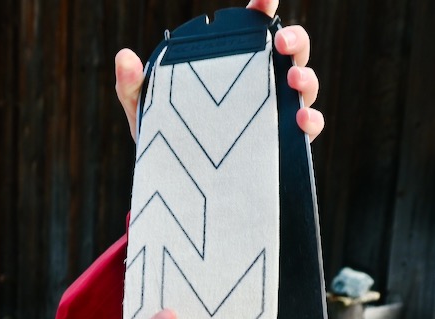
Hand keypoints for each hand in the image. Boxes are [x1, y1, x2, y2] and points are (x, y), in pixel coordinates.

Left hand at [114, 0, 323, 141]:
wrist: (172, 184)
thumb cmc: (164, 135)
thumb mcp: (145, 109)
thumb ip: (133, 84)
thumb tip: (123, 56)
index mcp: (230, 66)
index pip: (253, 28)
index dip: (263, 8)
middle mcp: (257, 83)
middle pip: (289, 51)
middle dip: (294, 40)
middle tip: (281, 41)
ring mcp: (272, 112)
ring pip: (304, 85)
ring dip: (306, 78)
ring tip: (293, 78)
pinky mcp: (281, 144)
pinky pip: (306, 129)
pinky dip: (311, 121)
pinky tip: (300, 119)